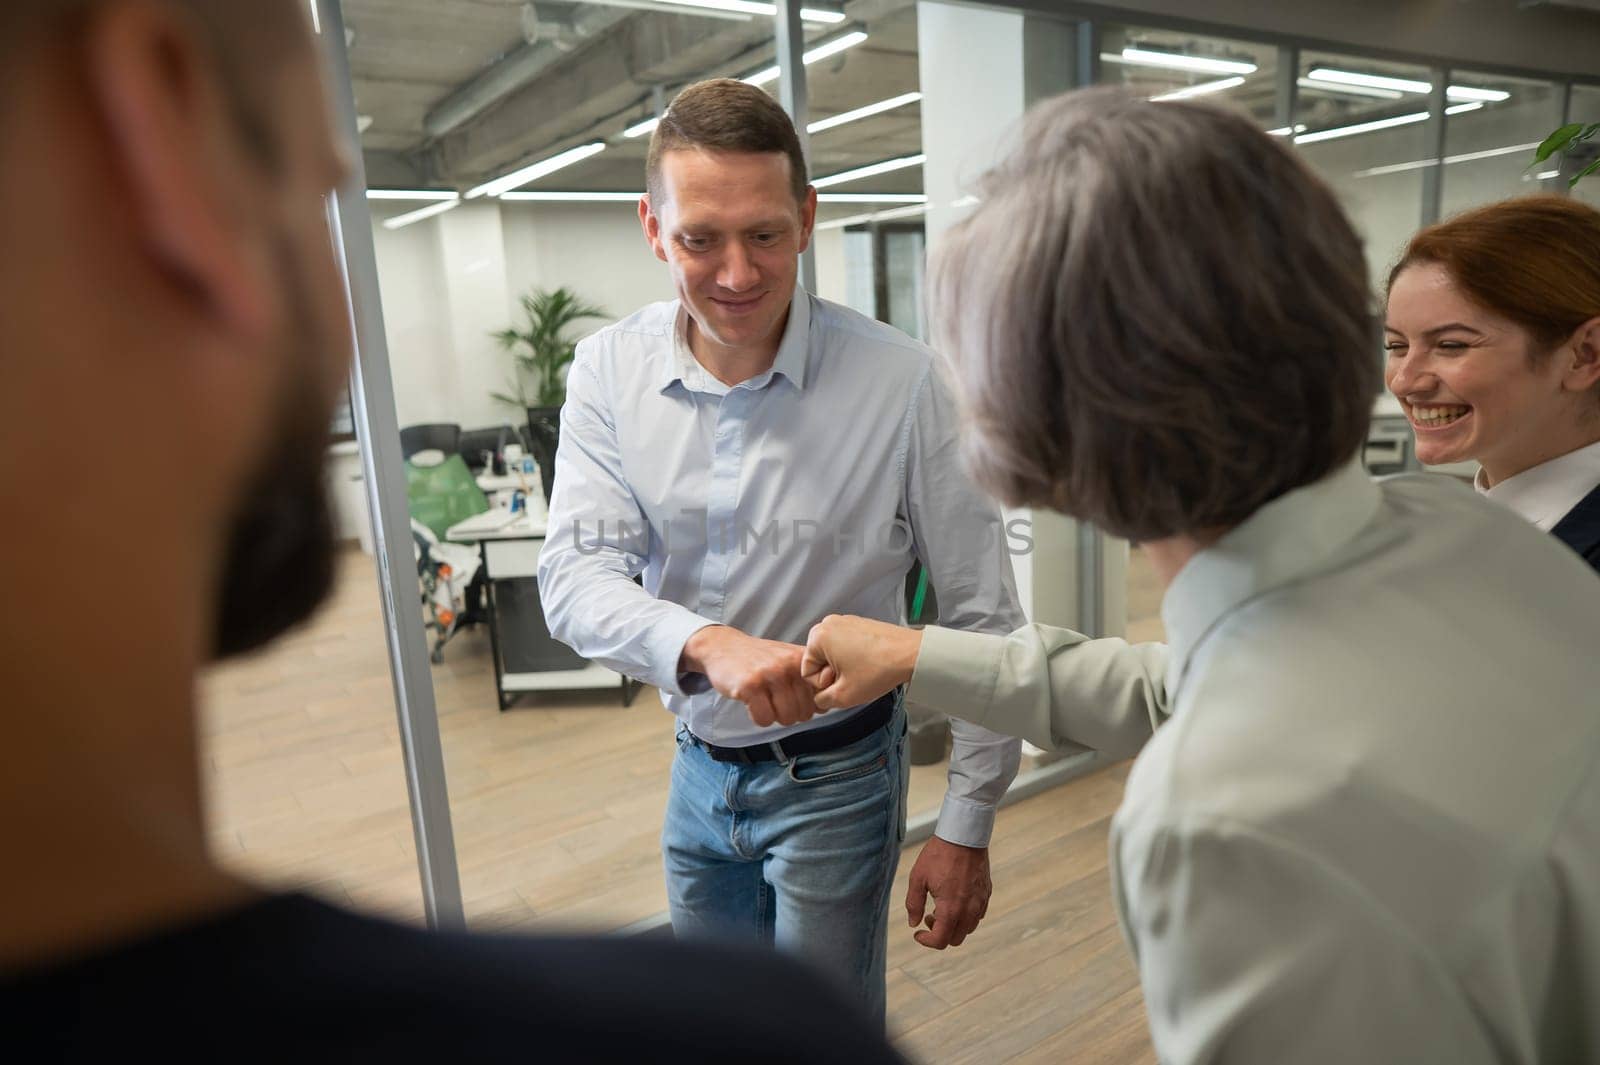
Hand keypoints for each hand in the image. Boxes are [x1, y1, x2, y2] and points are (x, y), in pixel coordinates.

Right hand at [681, 626, 819, 727]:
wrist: (724, 647)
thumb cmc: (760, 658)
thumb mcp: (789, 659)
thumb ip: (810, 678)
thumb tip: (826, 706)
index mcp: (802, 660)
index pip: (821, 699)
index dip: (809, 706)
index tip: (795, 697)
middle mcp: (788, 665)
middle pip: (804, 713)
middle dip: (790, 713)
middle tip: (775, 699)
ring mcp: (769, 674)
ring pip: (786, 718)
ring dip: (774, 716)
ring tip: (764, 700)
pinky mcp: (749, 686)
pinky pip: (764, 719)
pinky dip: (758, 717)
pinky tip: (752, 702)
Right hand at [801, 615, 922, 710]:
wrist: (912, 654)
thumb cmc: (880, 669)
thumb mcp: (844, 696)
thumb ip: (822, 700)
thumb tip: (820, 697)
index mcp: (818, 636)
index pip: (808, 672)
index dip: (825, 685)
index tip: (844, 682)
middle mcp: (828, 623)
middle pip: (819, 661)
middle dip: (833, 674)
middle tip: (854, 678)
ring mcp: (845, 621)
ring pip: (833, 655)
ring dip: (844, 667)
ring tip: (863, 670)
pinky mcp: (859, 623)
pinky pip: (846, 646)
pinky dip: (854, 657)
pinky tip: (869, 663)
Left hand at [906, 836, 991, 949]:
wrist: (964, 835)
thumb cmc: (939, 854)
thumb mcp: (918, 878)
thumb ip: (914, 904)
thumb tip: (914, 923)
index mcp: (951, 908)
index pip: (941, 940)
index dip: (926, 941)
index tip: (918, 932)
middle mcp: (968, 910)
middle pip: (955, 939)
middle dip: (940, 934)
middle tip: (929, 916)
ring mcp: (980, 902)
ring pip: (968, 929)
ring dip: (953, 926)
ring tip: (941, 907)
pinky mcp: (986, 894)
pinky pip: (977, 915)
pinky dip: (965, 916)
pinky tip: (955, 900)